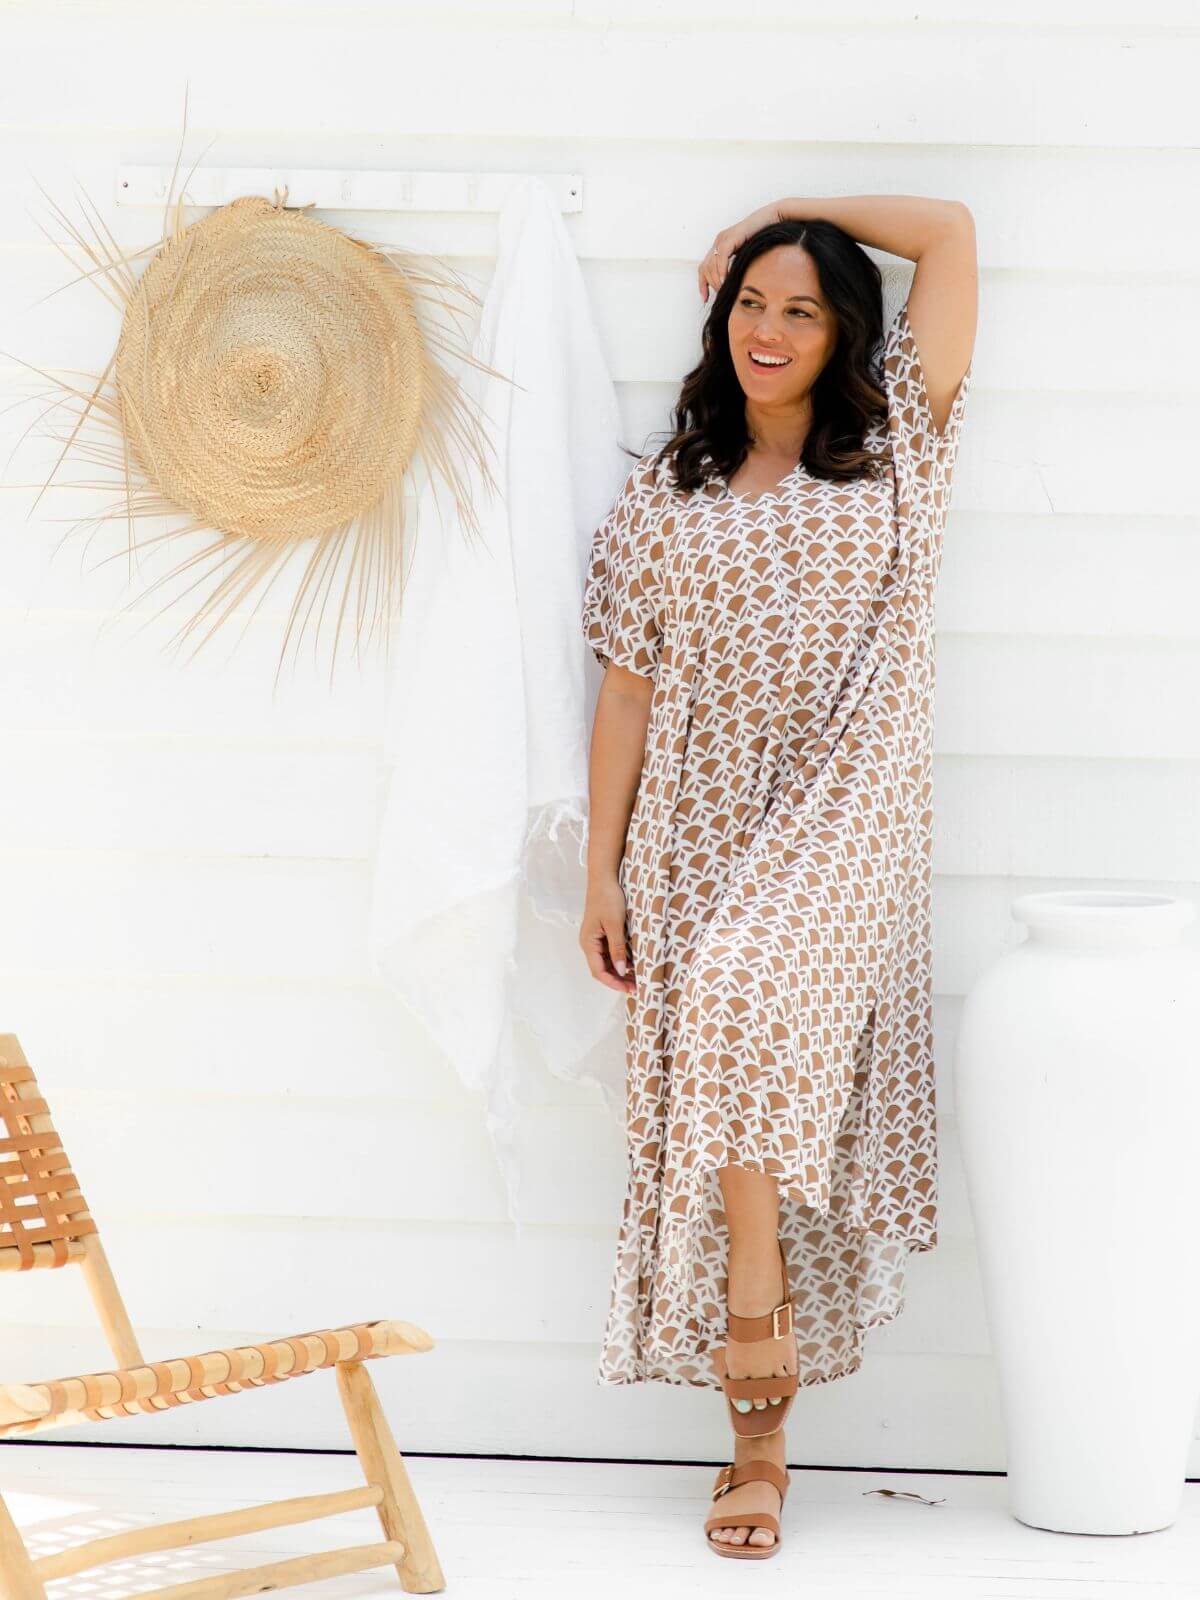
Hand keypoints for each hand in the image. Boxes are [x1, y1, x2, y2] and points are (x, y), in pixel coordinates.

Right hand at [580, 878, 635, 994]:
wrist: (604, 878)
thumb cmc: (608, 898)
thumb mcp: (615, 925)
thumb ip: (617, 948)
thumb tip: (621, 971)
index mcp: (588, 943)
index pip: (599, 971)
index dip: (613, 983)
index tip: (629, 989)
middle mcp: (590, 944)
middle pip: (603, 969)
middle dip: (619, 980)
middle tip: (637, 987)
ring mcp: (596, 939)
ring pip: (608, 962)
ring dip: (621, 971)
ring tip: (638, 977)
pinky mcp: (603, 933)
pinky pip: (611, 952)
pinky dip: (621, 959)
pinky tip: (634, 962)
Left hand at [698, 202, 783, 302]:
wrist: (773, 219)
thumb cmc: (764, 239)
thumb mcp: (746, 257)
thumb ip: (737, 268)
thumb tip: (733, 286)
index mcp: (720, 247)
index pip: (704, 268)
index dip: (702, 284)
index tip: (704, 299)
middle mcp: (719, 242)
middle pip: (705, 268)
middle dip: (710, 284)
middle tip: (721, 295)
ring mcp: (724, 238)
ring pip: (711, 263)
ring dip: (716, 280)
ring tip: (724, 290)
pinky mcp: (731, 236)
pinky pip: (721, 255)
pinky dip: (721, 269)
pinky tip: (725, 280)